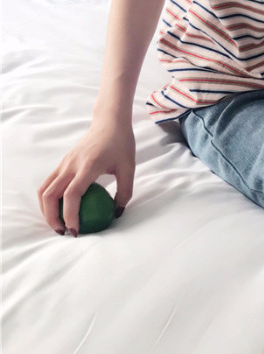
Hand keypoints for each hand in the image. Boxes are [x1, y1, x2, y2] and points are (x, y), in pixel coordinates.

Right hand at [37, 117, 134, 235]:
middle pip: (50, 195)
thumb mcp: (129, 168)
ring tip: (58, 223)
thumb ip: (124, 192)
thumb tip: (117, 213)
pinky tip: (61, 208)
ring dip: (46, 210)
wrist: (110, 121)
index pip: (72, 195)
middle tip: (63, 232)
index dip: (70, 216)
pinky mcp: (63, 162)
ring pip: (44, 190)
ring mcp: (64, 163)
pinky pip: (49, 183)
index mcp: (88, 166)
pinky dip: (49, 199)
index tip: (75, 231)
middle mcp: (71, 165)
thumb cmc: (121, 143)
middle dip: (52, 218)